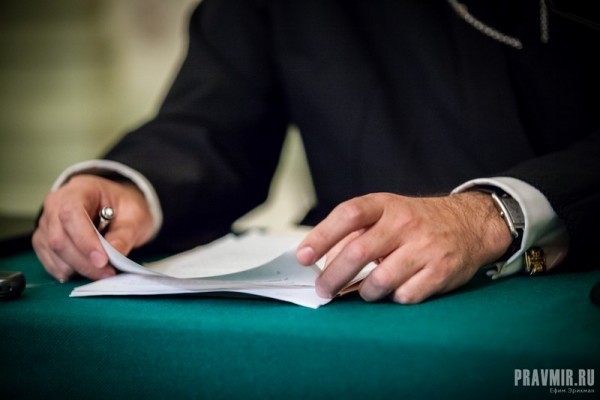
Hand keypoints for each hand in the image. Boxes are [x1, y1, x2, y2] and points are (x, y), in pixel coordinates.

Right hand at [32, 175, 153, 281]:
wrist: (115, 206)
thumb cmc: (122, 206)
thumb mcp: (135, 215)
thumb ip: (125, 234)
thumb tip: (114, 254)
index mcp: (79, 189)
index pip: (71, 213)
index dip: (85, 240)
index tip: (102, 260)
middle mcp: (56, 204)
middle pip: (58, 237)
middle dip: (83, 261)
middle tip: (107, 272)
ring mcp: (47, 223)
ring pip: (52, 252)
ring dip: (77, 268)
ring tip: (102, 272)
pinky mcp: (44, 240)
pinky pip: (49, 261)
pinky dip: (68, 271)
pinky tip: (87, 270)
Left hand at [296, 192, 511, 303]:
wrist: (469, 224)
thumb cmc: (414, 223)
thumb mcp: (386, 214)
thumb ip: (354, 233)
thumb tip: (320, 263)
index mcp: (386, 205)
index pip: (349, 215)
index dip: (322, 236)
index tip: (303, 257)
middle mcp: (405, 223)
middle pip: (359, 252)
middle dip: (333, 277)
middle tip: (323, 290)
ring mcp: (425, 247)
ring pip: (380, 281)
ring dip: (365, 292)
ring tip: (365, 290)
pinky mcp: (441, 271)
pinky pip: (405, 296)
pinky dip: (394, 299)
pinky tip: (395, 290)